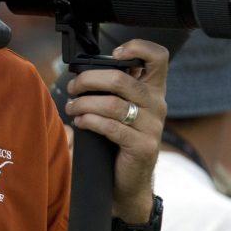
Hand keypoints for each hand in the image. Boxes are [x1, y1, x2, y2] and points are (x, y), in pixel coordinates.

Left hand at [64, 39, 167, 222]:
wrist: (129, 183)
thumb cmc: (119, 141)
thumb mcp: (121, 110)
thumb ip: (113, 90)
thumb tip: (81, 73)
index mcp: (154, 90)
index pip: (158, 57)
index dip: (138, 47)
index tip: (113, 53)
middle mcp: (158, 105)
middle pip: (122, 80)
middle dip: (89, 80)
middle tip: (73, 87)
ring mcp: (153, 127)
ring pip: (113, 104)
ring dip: (84, 104)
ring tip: (71, 108)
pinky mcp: (143, 147)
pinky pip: (111, 127)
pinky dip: (89, 122)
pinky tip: (79, 123)